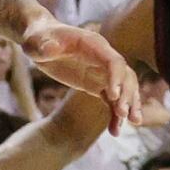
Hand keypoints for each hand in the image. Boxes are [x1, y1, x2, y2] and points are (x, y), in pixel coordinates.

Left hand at [22, 13, 142, 130]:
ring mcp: (101, 71)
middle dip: (127, 94)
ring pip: (124, 88)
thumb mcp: (36, 41)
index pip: (113, 60)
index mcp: (93, 45)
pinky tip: (115, 131)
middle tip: (123, 114)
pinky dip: (115, 114)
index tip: (114, 96)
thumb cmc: (38, 38)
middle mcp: (102, 57)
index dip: (117, 77)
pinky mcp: (96, 84)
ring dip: (130, 104)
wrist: (40, 41)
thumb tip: (50, 48)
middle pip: (125, 75)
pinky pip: (112, 100)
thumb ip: (43, 45)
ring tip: (133, 123)